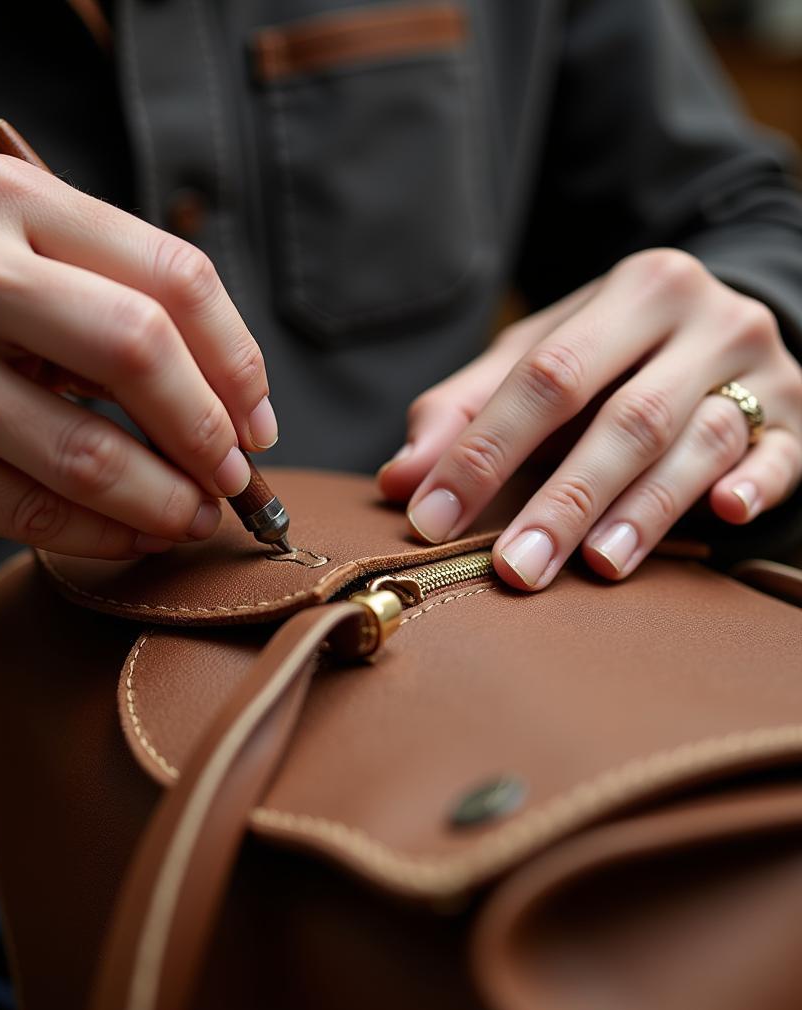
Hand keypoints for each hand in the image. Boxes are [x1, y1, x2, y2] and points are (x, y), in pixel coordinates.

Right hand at [0, 154, 277, 556]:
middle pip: (136, 348)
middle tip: (232, 475)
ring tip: (195, 516)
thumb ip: (129, 308)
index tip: (256, 420)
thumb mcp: (28, 269)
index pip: (171, 274)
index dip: (237, 359)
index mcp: (8, 201)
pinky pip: (35, 514)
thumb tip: (241, 412)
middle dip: (208, 429)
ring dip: (167, 500)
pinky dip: (107, 535)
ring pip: (87, 453)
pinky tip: (135, 535)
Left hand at [378, 249, 801, 588]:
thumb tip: (398, 481)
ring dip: (645, 510)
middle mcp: (706, 321)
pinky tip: (725, 516)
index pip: (546, 375)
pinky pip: (783, 455)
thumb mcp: (536, 356)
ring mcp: (763, 370)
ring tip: (597, 565)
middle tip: (516, 567)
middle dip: (564, 499)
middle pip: (625, 418)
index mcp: (632, 291)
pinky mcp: (799, 420)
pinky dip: (755, 484)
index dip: (484, 449)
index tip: (432, 517)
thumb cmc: (609, 352)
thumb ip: (464, 410)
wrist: (719, 324)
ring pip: (700, 443)